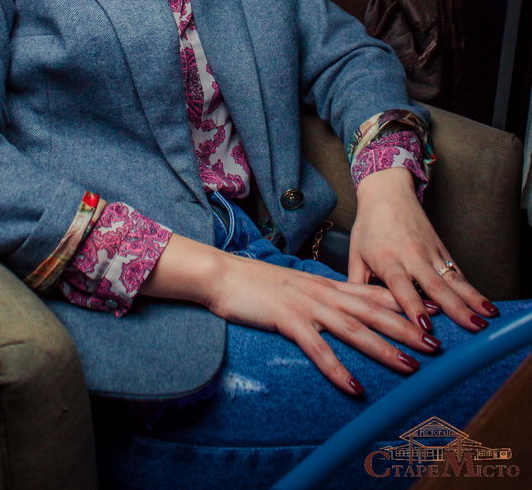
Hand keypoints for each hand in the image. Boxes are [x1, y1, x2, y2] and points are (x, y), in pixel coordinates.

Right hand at [142, 231, 442, 395]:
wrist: (225, 276)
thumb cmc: (260, 286)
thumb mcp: (300, 289)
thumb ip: (326, 298)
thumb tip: (349, 312)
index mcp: (328, 286)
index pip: (375, 294)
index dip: (406, 303)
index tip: (436, 313)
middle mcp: (324, 293)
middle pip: (373, 311)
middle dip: (407, 327)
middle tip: (437, 345)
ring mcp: (307, 306)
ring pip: (353, 329)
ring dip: (383, 348)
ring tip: (409, 367)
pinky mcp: (287, 320)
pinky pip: (318, 348)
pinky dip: (338, 368)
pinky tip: (354, 387)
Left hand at [349, 168, 497, 335]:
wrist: (387, 192)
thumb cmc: (369, 225)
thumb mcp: (356, 253)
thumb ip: (357, 284)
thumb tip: (355, 312)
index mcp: (387, 259)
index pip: (401, 286)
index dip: (412, 306)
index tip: (424, 326)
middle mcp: (411, 256)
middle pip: (435, 285)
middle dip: (455, 309)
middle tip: (472, 328)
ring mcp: (429, 252)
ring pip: (452, 279)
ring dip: (471, 299)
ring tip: (488, 317)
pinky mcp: (441, 248)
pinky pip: (457, 272)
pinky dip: (471, 289)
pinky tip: (484, 305)